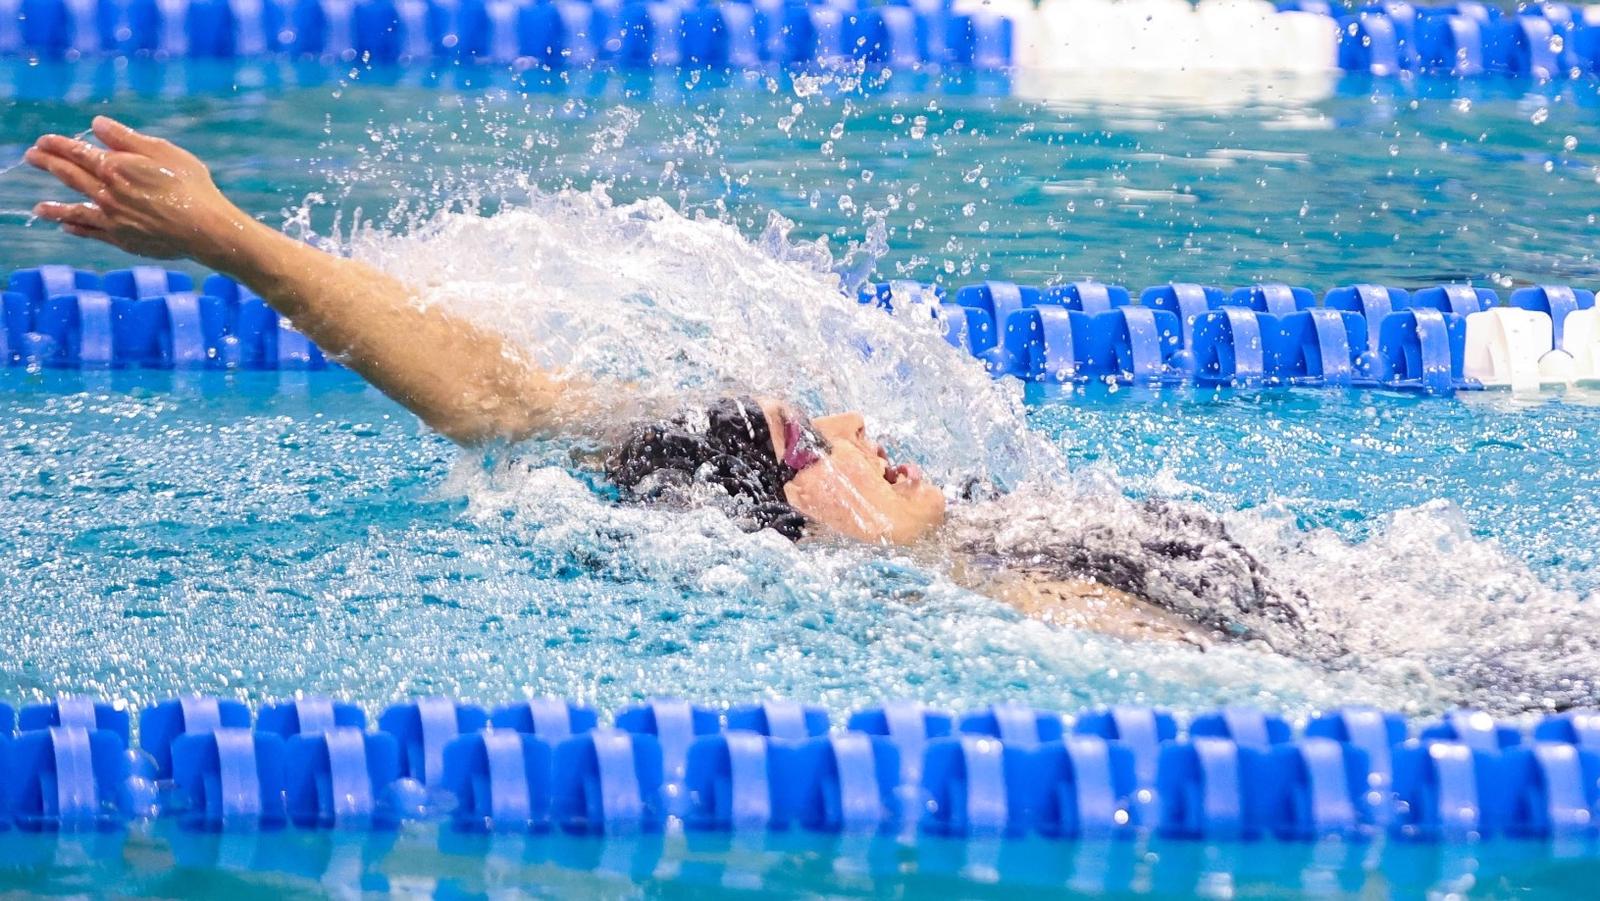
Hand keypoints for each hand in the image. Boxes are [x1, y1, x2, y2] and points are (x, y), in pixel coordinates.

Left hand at [25, 116, 253, 265]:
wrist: (205, 229)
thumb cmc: (191, 186)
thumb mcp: (163, 151)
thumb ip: (126, 138)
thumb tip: (97, 125)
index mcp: (115, 168)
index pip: (78, 153)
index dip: (58, 145)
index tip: (43, 141)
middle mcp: (107, 194)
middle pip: (71, 176)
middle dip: (48, 164)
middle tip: (32, 158)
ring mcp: (112, 219)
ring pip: (75, 210)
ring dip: (54, 208)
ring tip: (39, 208)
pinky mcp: (123, 239)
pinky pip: (92, 232)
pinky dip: (77, 228)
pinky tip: (68, 227)